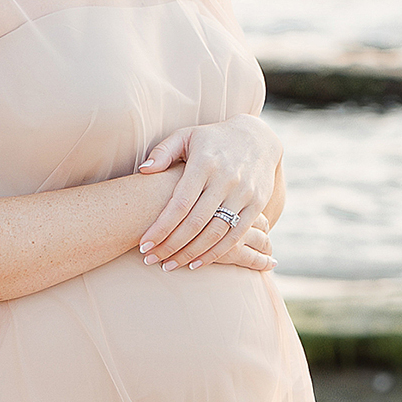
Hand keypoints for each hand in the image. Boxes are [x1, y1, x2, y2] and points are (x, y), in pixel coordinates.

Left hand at [136, 115, 280, 270]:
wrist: (258, 138)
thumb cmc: (212, 140)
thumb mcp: (186, 135)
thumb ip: (163, 151)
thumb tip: (144, 170)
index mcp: (204, 163)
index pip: (180, 203)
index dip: (161, 227)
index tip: (144, 244)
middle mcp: (225, 179)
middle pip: (195, 222)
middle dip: (171, 245)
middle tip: (150, 259)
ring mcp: (244, 193)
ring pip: (215, 233)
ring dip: (191, 254)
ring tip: (169, 265)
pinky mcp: (257, 204)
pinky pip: (236, 235)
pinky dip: (216, 253)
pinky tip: (196, 263)